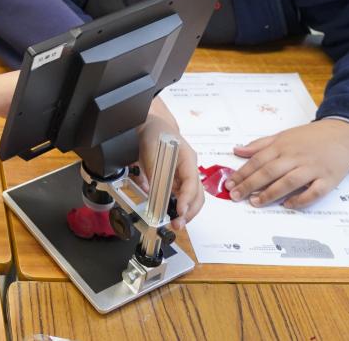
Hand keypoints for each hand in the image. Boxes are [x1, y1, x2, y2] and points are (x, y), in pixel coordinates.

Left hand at [135, 98, 202, 229]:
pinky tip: (171, 213)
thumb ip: (153, 172)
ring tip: (175, 222)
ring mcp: (186, 175)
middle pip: (198, 195)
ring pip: (192, 198)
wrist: (152, 125)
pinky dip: (178, 206)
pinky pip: (181, 196)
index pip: (192, 183)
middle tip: (177, 223)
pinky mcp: (178, 180)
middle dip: (190, 212)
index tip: (179, 211)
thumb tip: (153, 192)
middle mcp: (190, 168)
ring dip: (185, 212)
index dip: (186, 200)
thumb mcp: (151, 151)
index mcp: (188, 159)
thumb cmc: (155, 133)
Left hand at [227, 119, 348, 209]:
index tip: (229, 184)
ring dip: (270, 193)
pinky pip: (314, 192)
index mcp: (283, 146)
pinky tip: (288, 205)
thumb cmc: (310, 136)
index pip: (258, 160)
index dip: (242, 173)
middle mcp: (296, 156)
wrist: (343, 133)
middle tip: (235, 196)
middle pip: (269, 172)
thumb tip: (237, 150)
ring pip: (289, 182)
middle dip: (250, 185)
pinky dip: (301, 200)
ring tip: (255, 202)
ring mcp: (313, 168)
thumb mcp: (283, 135)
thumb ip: (260, 144)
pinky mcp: (329, 179)